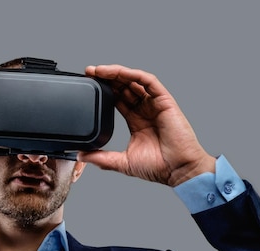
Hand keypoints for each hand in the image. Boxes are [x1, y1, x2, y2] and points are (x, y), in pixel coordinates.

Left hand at [78, 64, 215, 186]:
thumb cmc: (158, 167)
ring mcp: (155, 104)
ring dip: (116, 73)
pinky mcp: (165, 101)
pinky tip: (119, 72)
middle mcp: (146, 110)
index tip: (88, 85)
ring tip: (99, 70)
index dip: (104, 91)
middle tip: (89, 72)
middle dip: (107, 78)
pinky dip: (133, 74)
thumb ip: (101, 158)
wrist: (178, 170)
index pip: (118, 100)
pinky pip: (148, 81)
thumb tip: (81, 156)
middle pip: (124, 87)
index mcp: (137, 122)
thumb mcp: (122, 162)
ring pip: (134, 81)